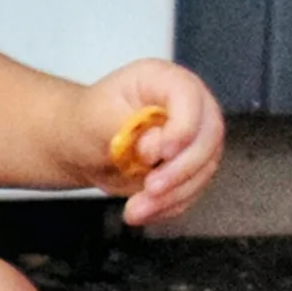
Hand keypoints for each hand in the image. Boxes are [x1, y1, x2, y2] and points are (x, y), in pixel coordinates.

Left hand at [84, 60, 224, 226]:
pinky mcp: (192, 166)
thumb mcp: (97, 118)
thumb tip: (156, 147)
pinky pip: (193, 189)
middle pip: (208, 136)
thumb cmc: (88, 122)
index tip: (161, 153)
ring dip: (173, 195)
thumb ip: (129, 128)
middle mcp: (188, 105)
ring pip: (204, 168)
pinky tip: (143, 211)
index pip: (189, 97)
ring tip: (137, 209)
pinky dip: (170, 205)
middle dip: (180, 169)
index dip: (182, 128)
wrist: (83, 146)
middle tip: (151, 188)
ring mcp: (194, 136)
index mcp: (164, 79)